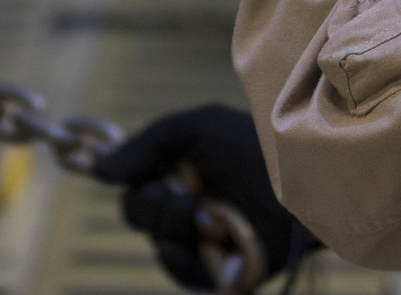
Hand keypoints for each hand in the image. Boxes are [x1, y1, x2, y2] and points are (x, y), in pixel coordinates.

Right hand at [91, 104, 309, 291]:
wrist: (302, 185)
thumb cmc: (255, 149)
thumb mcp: (198, 128)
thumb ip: (147, 143)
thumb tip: (98, 170)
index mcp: (185, 170)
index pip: (136, 179)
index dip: (125, 175)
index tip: (119, 168)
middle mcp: (191, 203)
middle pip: (138, 212)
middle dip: (153, 204)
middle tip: (185, 196)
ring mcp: (204, 238)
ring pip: (159, 242)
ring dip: (176, 226)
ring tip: (209, 215)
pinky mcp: (218, 270)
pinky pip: (180, 272)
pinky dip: (182, 257)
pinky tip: (199, 241)